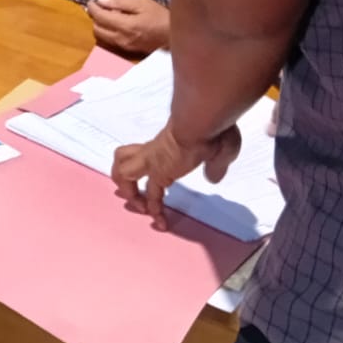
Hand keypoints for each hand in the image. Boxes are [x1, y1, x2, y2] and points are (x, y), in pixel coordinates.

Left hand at [85, 0, 170, 53]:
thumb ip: (120, 3)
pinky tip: (117, 24)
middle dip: (95, 17)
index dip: (93, 8)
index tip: (92, 1)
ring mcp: (125, 47)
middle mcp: (121, 39)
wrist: (177, 37)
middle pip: (97, 29)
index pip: (100, 17)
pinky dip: (108, 32)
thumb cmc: (162, 16)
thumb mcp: (143, 3)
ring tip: (110, 15)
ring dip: (101, 25)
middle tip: (101, 7)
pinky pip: (110, 41)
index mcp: (125, 26)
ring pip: (102, 37)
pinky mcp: (129, 51)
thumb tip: (101, 1)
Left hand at [110, 123, 242, 228]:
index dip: (149, 171)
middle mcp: (153, 151)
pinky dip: (150, 207)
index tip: (161, 187)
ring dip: (129, 193)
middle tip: (136, 197)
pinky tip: (160, 220)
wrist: (201, 122)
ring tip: (143, 209)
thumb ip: (216, 164)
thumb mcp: (220, 148)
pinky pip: (147, 193)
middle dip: (124, 178)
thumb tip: (212, 177)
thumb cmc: (212, 129)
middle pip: (123, 158)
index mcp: (165, 143)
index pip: (148, 155)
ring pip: (122, 172)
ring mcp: (152, 159)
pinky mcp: (157, 171)